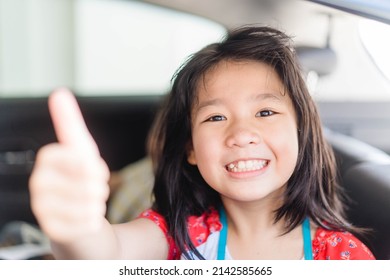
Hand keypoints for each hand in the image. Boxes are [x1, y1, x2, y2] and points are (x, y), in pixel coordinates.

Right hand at [29, 88, 109, 243]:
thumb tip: (59, 92)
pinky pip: (87, 222)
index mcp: (46, 160)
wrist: (79, 217)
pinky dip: (93, 221)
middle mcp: (38, 183)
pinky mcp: (52, 230)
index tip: (95, 170)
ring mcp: (42, 208)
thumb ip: (70, 123)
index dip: (93, 164)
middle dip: (100, 186)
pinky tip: (84, 219)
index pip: (78, 156)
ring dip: (98, 204)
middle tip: (92, 190)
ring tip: (88, 203)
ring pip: (89, 202)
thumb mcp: (81, 149)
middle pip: (87, 180)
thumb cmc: (82, 181)